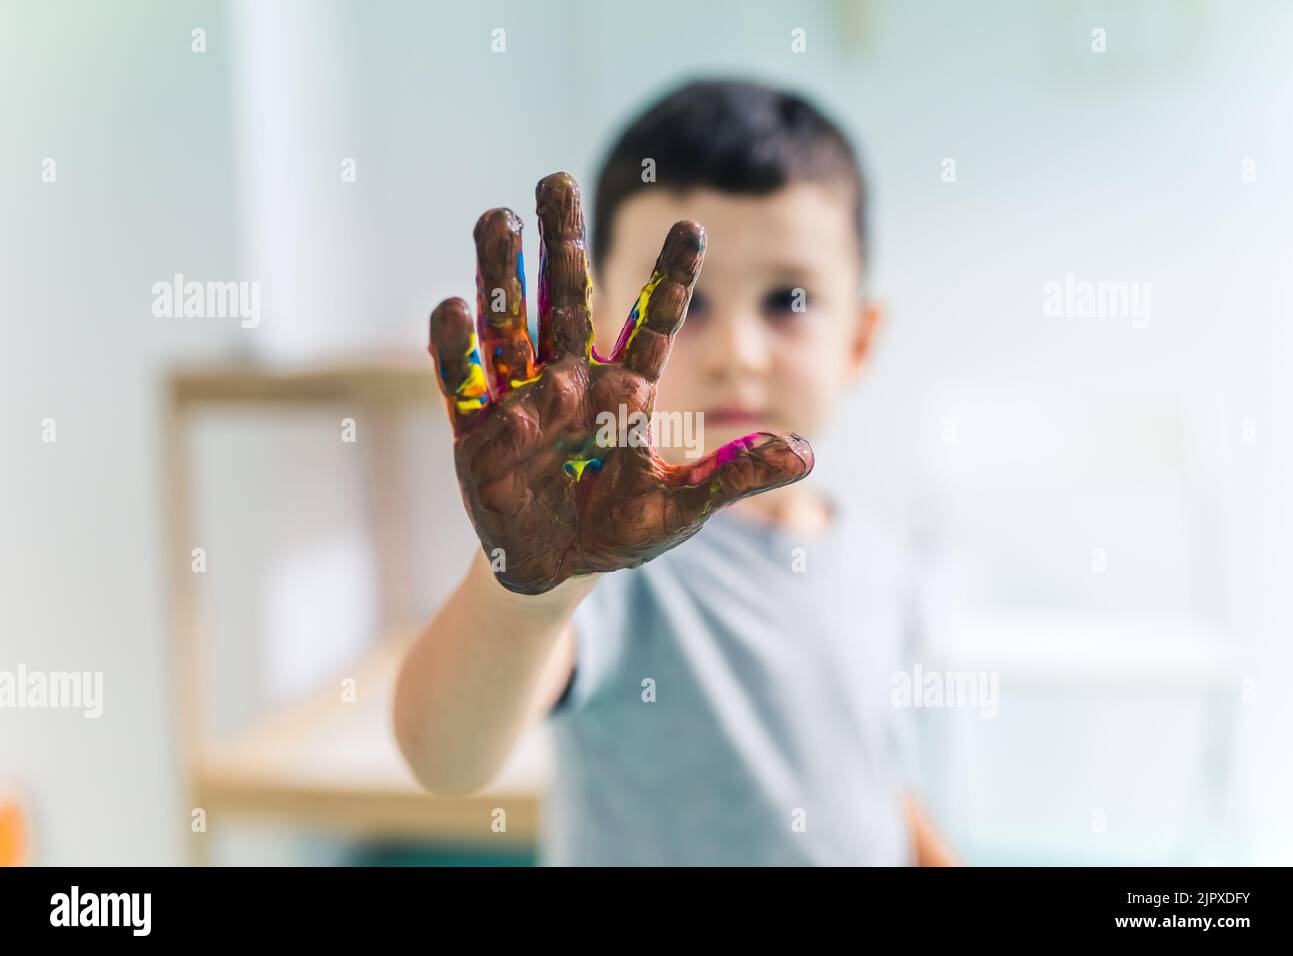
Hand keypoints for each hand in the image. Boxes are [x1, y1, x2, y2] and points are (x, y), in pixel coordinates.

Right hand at [428, 172, 813, 594]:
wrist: (559, 568)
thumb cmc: (621, 531)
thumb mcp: (682, 507)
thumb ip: (735, 475)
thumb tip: (808, 453)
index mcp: (625, 392)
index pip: (654, 323)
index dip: (674, 277)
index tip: (692, 227)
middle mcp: (572, 381)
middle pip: (567, 300)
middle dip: (563, 243)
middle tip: (557, 180)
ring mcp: (522, 402)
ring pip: (511, 326)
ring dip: (502, 275)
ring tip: (497, 217)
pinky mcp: (477, 434)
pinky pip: (464, 382)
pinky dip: (455, 349)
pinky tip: (454, 305)